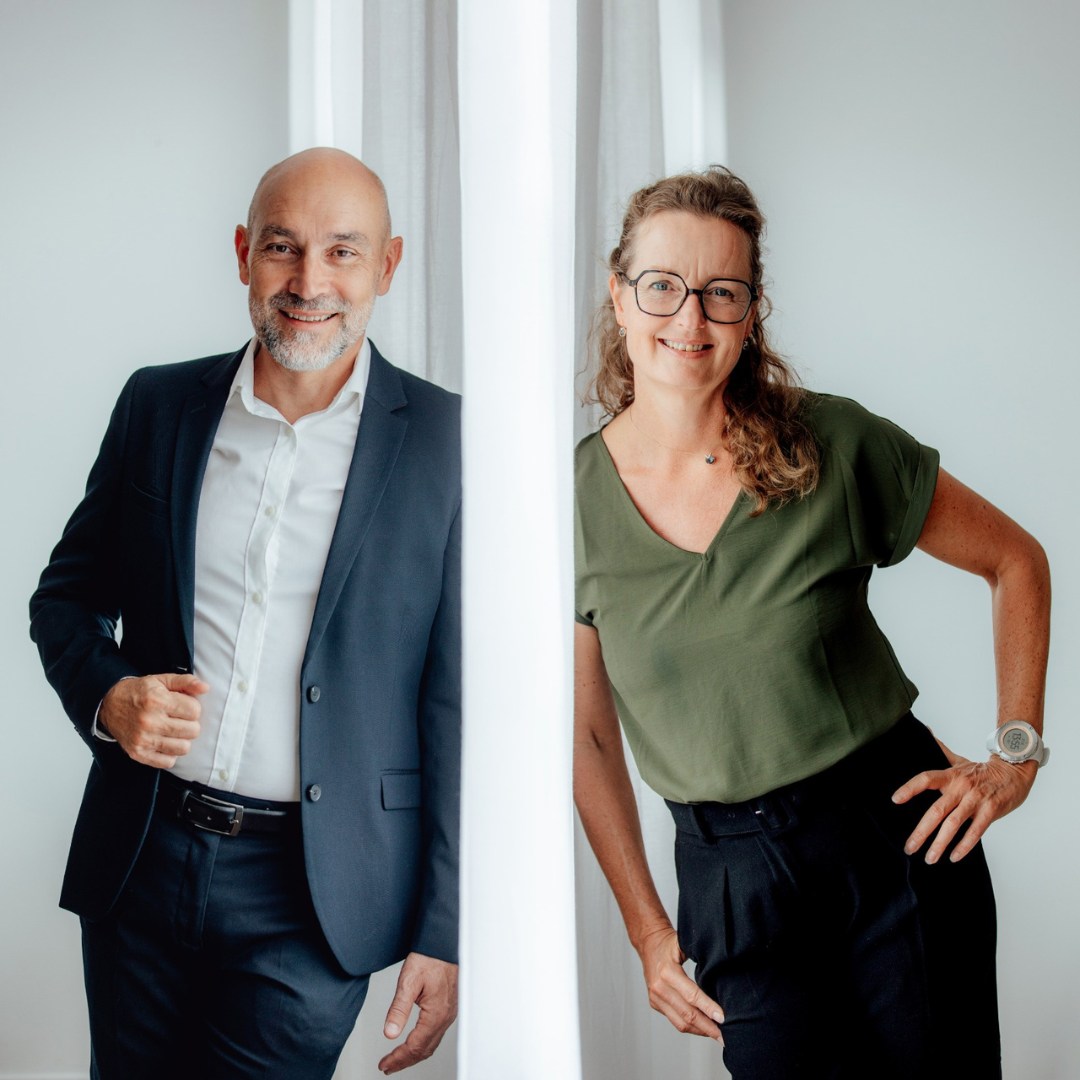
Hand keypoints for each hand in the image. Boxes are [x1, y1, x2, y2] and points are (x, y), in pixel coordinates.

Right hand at [99, 673, 207, 767]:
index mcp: (158, 701)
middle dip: (190, 723)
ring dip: (182, 739)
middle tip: (179, 719)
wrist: (109, 705)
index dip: (193, 708)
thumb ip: (186, 681)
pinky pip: (168, 762)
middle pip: (193, 731)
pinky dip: (170, 754)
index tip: (184, 706)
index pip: (195, 711)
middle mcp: (150, 721)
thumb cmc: (139, 692)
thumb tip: (205, 688)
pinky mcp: (138, 753)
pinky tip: (164, 742)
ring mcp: (144, 739)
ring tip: (173, 730)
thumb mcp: (161, 680)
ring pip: (184, 748)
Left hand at [378, 952, 457, 1073]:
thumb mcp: (408, 981)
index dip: (398, 1058)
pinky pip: (437, 1033)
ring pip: (432, 1043)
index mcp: (436, 1013)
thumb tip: (389, 1033)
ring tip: (398, 1059)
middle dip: (405, 1061)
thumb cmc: (430, 957)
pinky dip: (423, 1044)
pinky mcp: (449, 1007)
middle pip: (425, 1050)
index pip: (415, 1046)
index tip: (385, 1064)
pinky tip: (415, 1042)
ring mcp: (449, 1012)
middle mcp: (445, 1016)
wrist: (444, 942)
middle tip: (388, 1067)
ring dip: (414, 1054)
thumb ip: (398, 1009)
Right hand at [638, 925, 723, 1040]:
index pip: (692, 995)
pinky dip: (691, 1026)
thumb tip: (723, 969)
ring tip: (717, 1035)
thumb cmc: (669, 943)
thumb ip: (700, 956)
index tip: (723, 1018)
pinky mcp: (655, 1004)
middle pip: (687, 1014)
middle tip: (725, 1036)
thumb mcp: (684, 943)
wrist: (648, 943)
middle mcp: (659, 987)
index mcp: (667, 972)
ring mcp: (655, 998)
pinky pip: (675, 1020)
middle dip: (708, 1027)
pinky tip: (703, 1027)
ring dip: (700, 1031)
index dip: (709, 1008)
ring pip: (680, 1022)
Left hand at [891, 743, 1035, 863]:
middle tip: (909, 847)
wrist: (1015, 771)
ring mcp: (976, 800)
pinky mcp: (991, 811)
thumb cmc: (982, 770)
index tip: (895, 800)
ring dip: (939, 844)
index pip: (926, 779)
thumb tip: (924, 731)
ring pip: (954, 824)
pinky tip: (954, 857)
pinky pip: (975, 831)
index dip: (910, 788)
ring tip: (929, 858)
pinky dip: (964, 846)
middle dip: (921, 831)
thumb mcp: (959, 760)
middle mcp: (961, 787)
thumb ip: (940, 749)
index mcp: (950, 775)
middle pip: (936, 810)